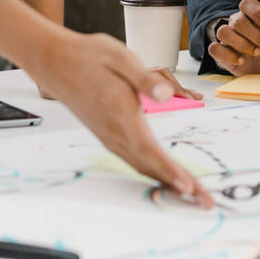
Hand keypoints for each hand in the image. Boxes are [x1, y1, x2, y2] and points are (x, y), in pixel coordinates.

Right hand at [35, 29, 211, 206]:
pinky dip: (151, 171)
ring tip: (190, 192)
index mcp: (122, 116)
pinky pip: (133, 158)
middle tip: (204, 201)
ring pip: (141, 165)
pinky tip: (163, 174)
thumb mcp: (120, 58)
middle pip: (150, 166)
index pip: (151, 151)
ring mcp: (109, 136)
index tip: (190, 188)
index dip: (171, 172)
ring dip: (166, 181)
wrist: (55, 62)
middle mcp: (115, 133)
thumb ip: (144, 79)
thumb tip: (166, 95)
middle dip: (179, 185)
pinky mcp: (107, 133)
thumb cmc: (88, 57)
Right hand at [206, 0, 259, 75]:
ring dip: (241, 43)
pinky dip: (227, 55)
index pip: (247, 4)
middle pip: (238, 21)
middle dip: (257, 35)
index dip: (257, 13)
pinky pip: (214, 49)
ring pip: (223, 32)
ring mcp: (228, 37)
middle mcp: (238, 22)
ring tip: (258, 53)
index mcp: (254, 13)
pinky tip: (242, 60)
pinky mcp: (221, 52)